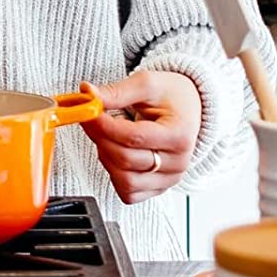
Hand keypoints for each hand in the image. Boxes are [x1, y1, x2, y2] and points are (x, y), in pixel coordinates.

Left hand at [79, 72, 202, 204]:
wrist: (188, 109)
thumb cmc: (171, 96)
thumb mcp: (147, 83)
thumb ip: (117, 92)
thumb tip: (88, 95)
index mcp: (180, 135)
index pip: (134, 138)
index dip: (104, 126)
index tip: (89, 113)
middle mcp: (178, 162)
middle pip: (125, 160)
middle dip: (100, 139)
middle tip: (90, 120)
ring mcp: (169, 179)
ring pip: (125, 180)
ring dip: (105, 157)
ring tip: (106, 136)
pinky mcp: (158, 189)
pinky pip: (128, 193)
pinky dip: (114, 175)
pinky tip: (115, 155)